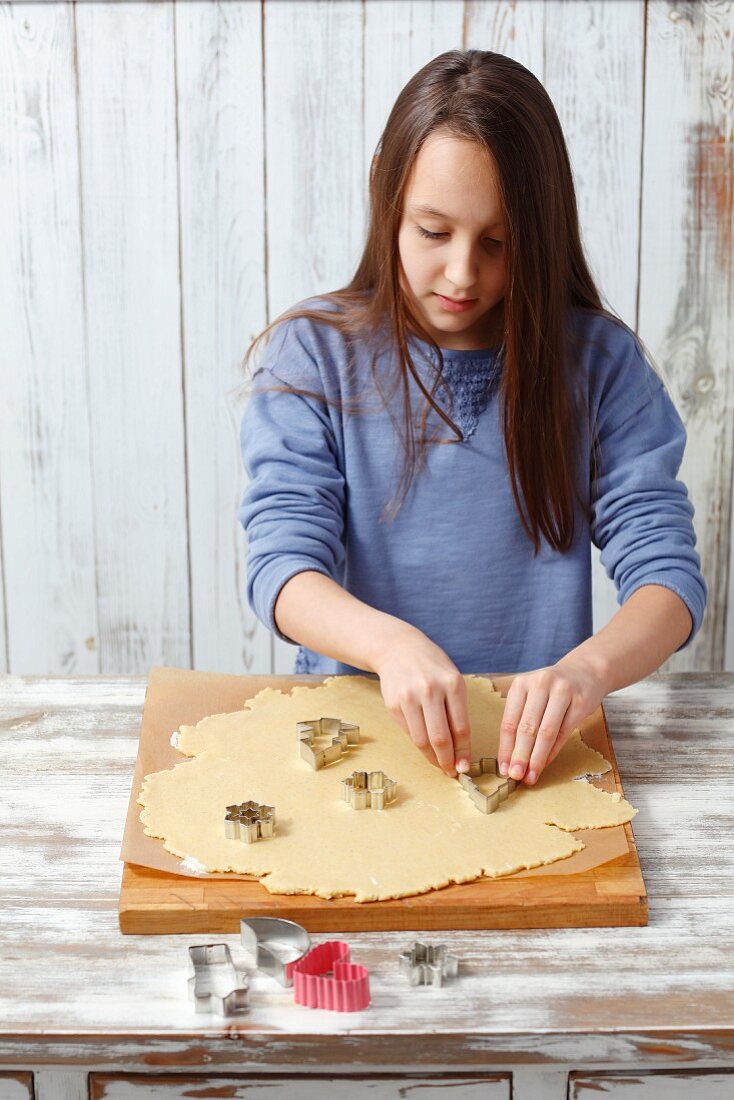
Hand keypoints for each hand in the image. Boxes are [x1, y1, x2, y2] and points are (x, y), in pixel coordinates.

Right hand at [371, 626, 471, 777]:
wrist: (398, 648)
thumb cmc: (432, 667)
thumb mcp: (451, 679)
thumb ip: (457, 709)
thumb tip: (460, 747)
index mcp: (452, 684)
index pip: (461, 727)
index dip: (464, 751)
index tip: (465, 766)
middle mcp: (430, 690)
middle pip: (440, 737)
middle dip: (447, 760)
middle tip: (452, 772)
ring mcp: (409, 697)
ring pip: (422, 739)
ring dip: (432, 758)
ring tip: (440, 765)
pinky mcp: (393, 703)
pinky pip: (408, 732)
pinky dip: (418, 744)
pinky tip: (425, 749)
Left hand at [497, 655, 607, 785]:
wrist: (586, 671)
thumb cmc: (552, 690)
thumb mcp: (532, 697)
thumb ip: (521, 722)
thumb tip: (511, 759)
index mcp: (521, 684)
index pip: (509, 722)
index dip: (505, 748)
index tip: (503, 769)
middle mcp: (540, 684)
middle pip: (526, 728)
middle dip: (520, 756)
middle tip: (515, 776)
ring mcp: (562, 691)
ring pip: (546, 732)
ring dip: (537, 758)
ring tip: (531, 776)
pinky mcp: (580, 701)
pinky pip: (564, 732)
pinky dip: (553, 751)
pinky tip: (545, 764)